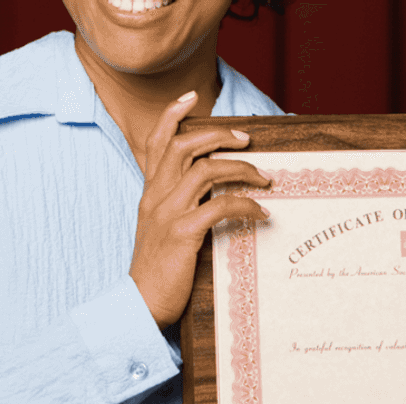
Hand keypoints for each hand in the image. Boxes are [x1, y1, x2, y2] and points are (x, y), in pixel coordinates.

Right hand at [130, 91, 270, 329]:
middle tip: (247, 139)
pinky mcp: (182, 233)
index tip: (190, 97)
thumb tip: (211, 192)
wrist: (140, 305)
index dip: (172, 116)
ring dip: (242, 169)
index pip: (156, 143)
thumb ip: (177, 207)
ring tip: (266, 178)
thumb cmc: (156, 272)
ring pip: (206, 170)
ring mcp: (167, 213)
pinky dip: (246, 205)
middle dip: (219, 135)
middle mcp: (155, 197)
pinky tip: (262, 213)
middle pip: (185, 146)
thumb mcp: (160, 231)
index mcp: (150, 194)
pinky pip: (220, 206)